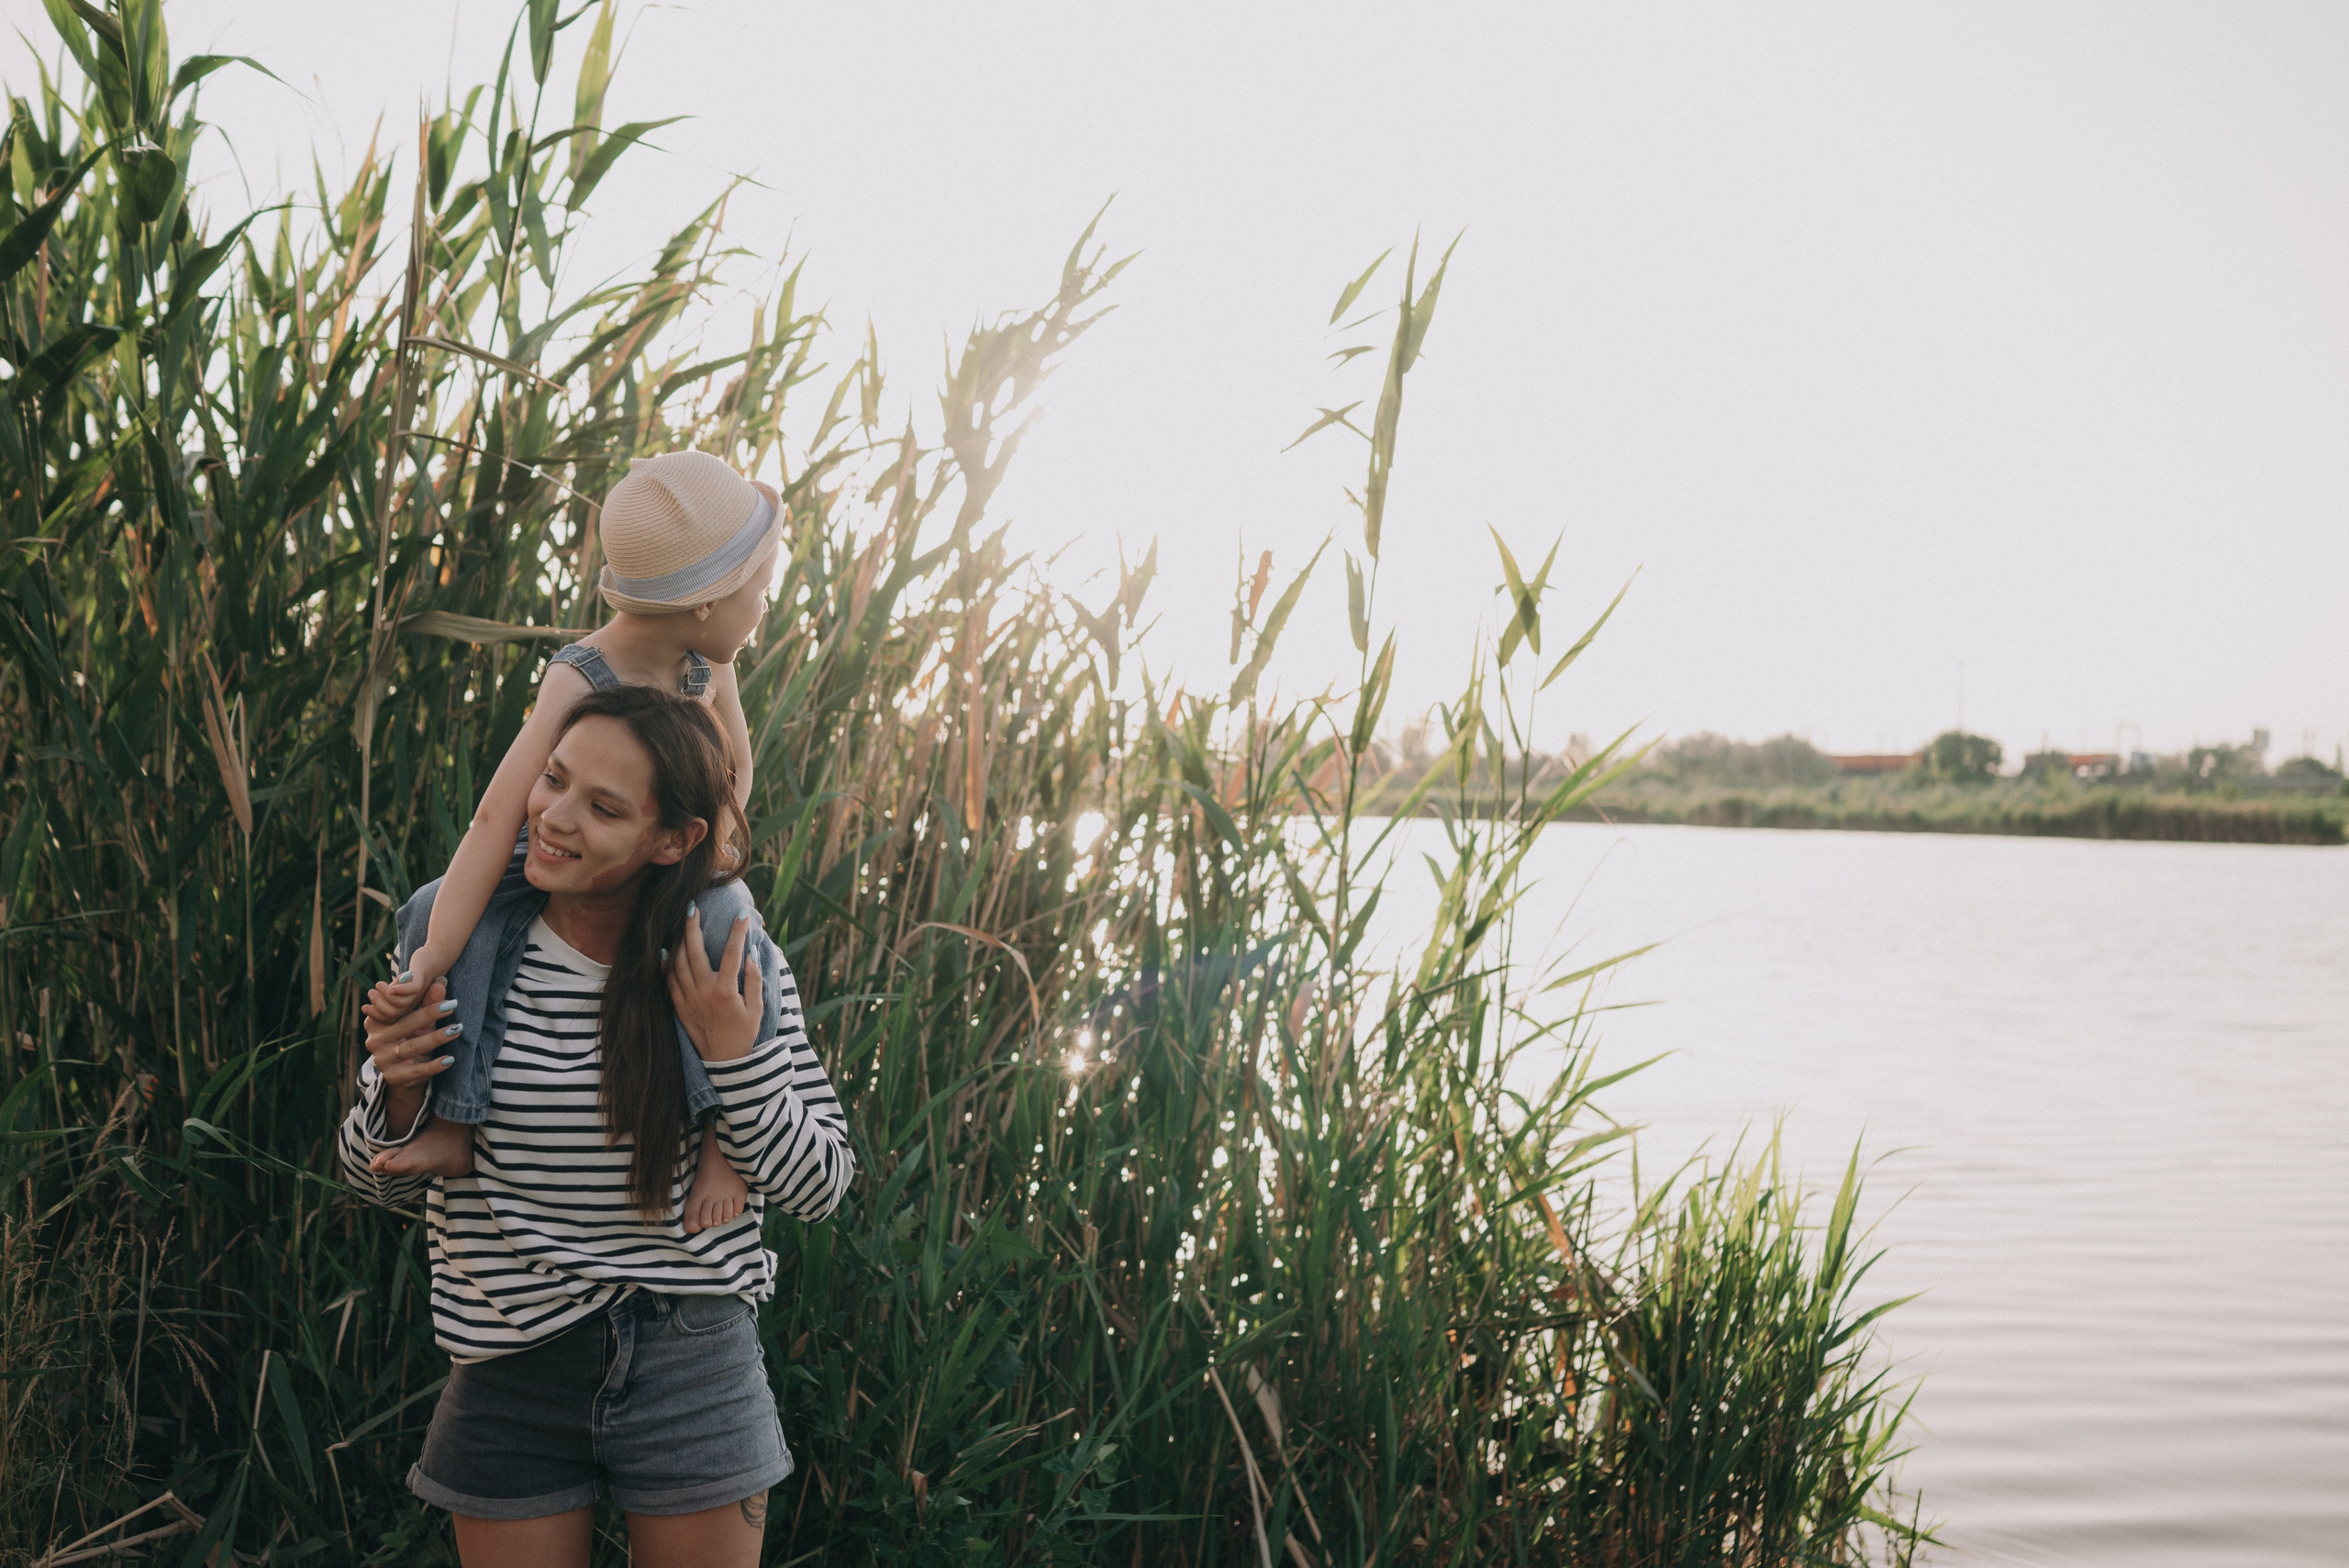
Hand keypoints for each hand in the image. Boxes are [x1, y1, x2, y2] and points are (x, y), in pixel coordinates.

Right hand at [361, 977, 459, 1131]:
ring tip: (456, 1029)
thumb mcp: (420, 1019)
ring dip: (435, 1038)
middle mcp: (375, 1040)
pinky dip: (433, 1066)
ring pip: (411, 1047)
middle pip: (404, 1025)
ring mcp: (382, 1060)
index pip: (395, 1007)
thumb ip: (427, 1001)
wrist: (405, 1072)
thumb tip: (441, 981)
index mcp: (376, 1021)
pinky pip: (416, 1071)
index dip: (416, 997)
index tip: (438, 985)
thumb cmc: (412, 1037)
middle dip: (429, 1014)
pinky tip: (449, 1059)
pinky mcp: (393, 1077)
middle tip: (452, 1006)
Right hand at [375, 945, 448, 1017]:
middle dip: (378, 1006)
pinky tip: (391, 987)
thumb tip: (368, 1005)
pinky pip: (412, 989)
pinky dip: (400, 989)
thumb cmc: (416, 974)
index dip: (376, 1016)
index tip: (365, 1008)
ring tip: (378, 985)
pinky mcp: (423, 979)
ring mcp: (419, 992)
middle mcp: (414, 1003)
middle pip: (393, 1015)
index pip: (390, 1020)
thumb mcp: (400, 987)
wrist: (436, 956)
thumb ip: (389, 996)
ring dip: (384, 995)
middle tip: (371, 992)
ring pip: (400, 1004)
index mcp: (409, 1007)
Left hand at [668, 904, 762, 1062]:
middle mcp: (705, 992)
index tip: (743, 914)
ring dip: (679, 942)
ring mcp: (689, 999)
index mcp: (727, 991)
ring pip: (679, 963)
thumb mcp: (757, 1008)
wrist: (724, 1062)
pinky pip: (669, 981)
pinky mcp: (680, 1007)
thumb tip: (749, 954)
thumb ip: (754, 979)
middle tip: (692, 908)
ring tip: (681, 925)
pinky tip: (666, 951)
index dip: (739, 932)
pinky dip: (667, 965)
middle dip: (693, 927)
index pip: (734, 953)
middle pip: (696, 952)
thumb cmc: (744, 1033)